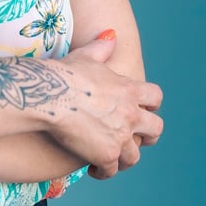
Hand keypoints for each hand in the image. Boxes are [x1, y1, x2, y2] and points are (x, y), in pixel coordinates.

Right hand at [51, 35, 163, 179]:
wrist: (50, 95)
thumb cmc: (65, 73)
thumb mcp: (86, 56)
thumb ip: (102, 47)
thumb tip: (111, 34)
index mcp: (130, 89)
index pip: (156, 97)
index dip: (151, 105)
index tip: (143, 109)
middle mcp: (131, 114)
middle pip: (155, 129)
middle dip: (147, 135)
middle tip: (135, 139)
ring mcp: (121, 136)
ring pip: (134, 156)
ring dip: (124, 158)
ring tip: (112, 160)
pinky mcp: (106, 154)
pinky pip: (112, 170)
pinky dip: (104, 171)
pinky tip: (93, 170)